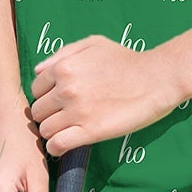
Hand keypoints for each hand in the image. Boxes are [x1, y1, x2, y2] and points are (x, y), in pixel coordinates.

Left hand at [28, 37, 178, 155]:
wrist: (156, 78)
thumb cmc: (125, 59)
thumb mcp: (91, 44)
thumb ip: (62, 54)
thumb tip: (38, 71)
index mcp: (63, 67)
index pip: (35, 89)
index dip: (45, 96)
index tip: (56, 102)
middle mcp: (65, 89)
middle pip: (38, 111)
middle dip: (47, 115)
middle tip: (61, 117)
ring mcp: (77, 111)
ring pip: (45, 130)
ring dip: (52, 132)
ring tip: (65, 131)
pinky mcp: (91, 131)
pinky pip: (58, 145)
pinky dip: (56, 147)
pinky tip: (64, 145)